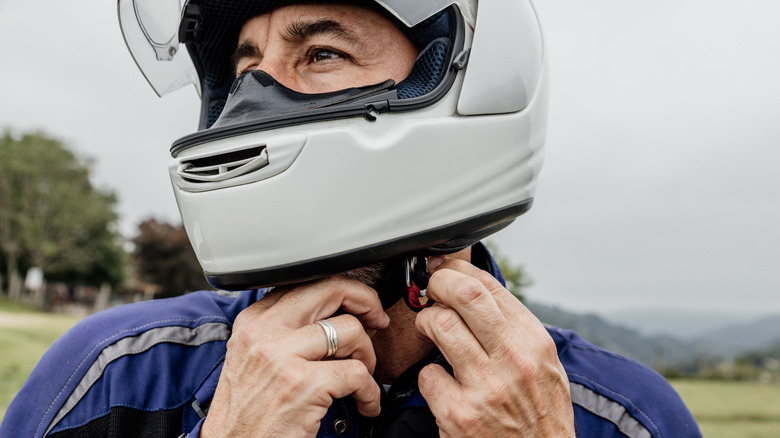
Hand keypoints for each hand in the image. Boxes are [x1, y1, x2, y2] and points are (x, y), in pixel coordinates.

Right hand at [201, 276, 389, 437]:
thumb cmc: (248, 414)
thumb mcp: (253, 360)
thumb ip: (283, 332)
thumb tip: (330, 312)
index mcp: (252, 323)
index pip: (307, 283)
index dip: (343, 291)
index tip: (359, 308)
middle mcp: (263, 333)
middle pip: (330, 290)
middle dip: (366, 302)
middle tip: (377, 323)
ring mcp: (282, 357)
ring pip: (351, 331)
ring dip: (368, 357)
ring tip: (361, 377)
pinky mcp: (302, 385)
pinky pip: (358, 374)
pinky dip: (371, 392)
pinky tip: (364, 404)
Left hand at [415, 257, 574, 436]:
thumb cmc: (541, 415)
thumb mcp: (544, 366)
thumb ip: (515, 331)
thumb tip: (477, 293)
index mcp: (534, 342)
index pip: (489, 287)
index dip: (457, 269)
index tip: (443, 269)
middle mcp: (514, 360)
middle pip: (464, 294)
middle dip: (438, 283)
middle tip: (430, 291)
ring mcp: (486, 387)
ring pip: (439, 324)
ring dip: (426, 322)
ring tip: (430, 331)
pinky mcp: (460, 414)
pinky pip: (428, 374)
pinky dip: (430, 377)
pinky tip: (442, 385)